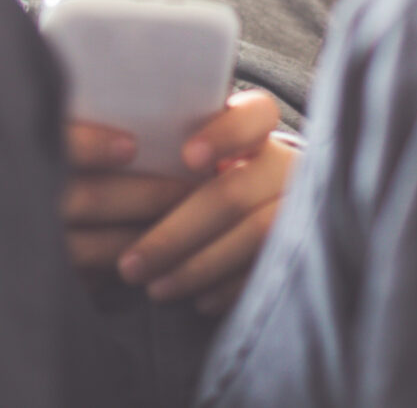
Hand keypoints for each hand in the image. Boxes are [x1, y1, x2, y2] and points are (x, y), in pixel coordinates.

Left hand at [61, 92, 297, 316]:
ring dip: (198, 266)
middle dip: (177, 233)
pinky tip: (197, 302)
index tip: (187, 156)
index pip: (255, 115)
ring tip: (154, 289)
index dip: (225, 133)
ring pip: (256, 235)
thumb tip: (110, 161)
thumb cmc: (208, 178)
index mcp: (259, 131)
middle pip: (234, 193)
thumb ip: (169, 150)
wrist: (270, 209)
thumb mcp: (196, 155)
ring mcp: (301, 207)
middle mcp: (286, 165)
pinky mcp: (306, 248)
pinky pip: (269, 268)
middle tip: (130, 265)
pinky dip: (230, 287)